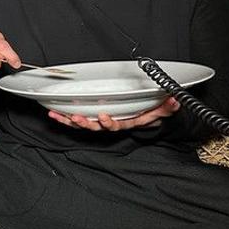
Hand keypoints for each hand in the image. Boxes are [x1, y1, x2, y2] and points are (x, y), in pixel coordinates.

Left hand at [48, 97, 179, 131]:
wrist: (144, 118)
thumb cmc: (149, 113)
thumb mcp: (161, 110)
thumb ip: (167, 107)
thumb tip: (174, 100)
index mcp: (125, 123)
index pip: (116, 125)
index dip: (109, 122)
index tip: (103, 116)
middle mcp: (110, 124)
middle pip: (96, 127)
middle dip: (86, 123)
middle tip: (77, 118)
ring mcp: (100, 122)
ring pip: (83, 125)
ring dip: (69, 121)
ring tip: (58, 116)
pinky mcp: (91, 119)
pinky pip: (75, 121)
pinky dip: (64, 118)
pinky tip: (53, 113)